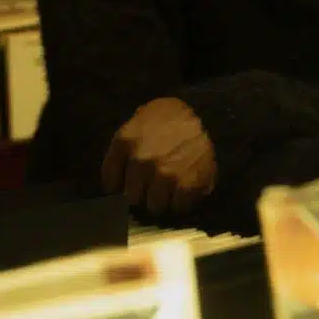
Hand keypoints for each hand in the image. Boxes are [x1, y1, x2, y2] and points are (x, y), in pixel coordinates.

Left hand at [101, 98, 216, 214]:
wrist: (208, 111)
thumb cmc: (171, 114)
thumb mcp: (141, 118)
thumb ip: (125, 144)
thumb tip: (116, 175)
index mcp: (124, 142)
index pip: (110, 182)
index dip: (119, 186)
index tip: (126, 186)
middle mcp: (140, 162)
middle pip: (132, 198)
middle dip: (141, 194)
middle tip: (151, 186)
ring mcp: (163, 176)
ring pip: (154, 206)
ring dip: (161, 200)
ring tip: (170, 188)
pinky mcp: (186, 186)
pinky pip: (178, 207)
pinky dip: (182, 201)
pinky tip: (185, 188)